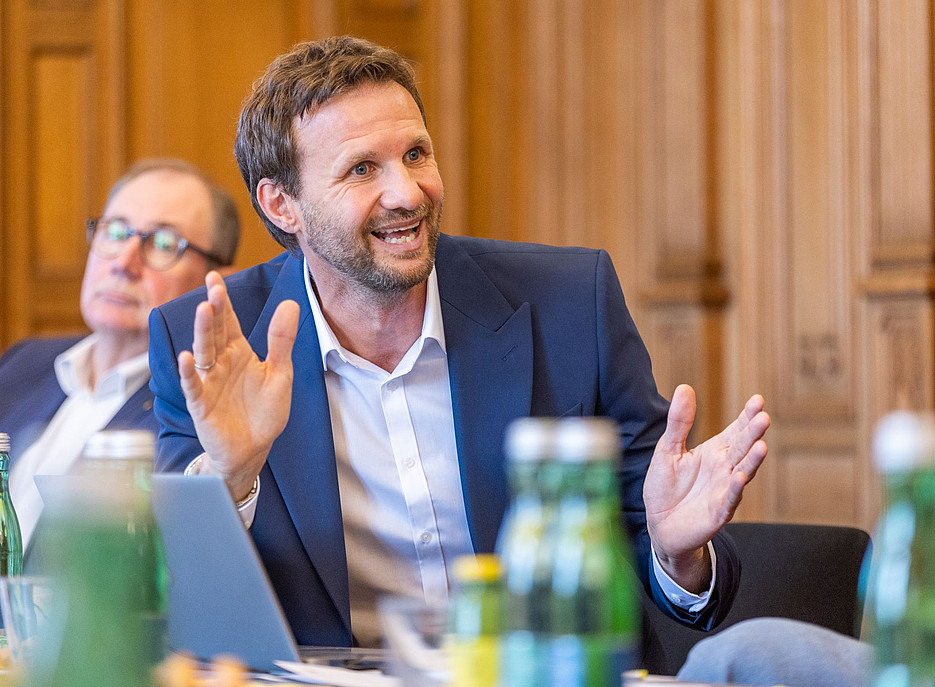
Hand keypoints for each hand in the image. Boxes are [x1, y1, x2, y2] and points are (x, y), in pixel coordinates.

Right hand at [178, 271, 299, 500]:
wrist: (254, 449)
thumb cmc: (264, 412)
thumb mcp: (280, 374)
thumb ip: (281, 341)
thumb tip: (291, 304)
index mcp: (239, 353)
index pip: (228, 321)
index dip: (222, 300)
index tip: (215, 278)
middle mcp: (220, 363)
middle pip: (214, 332)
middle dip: (213, 310)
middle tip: (213, 288)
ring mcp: (209, 383)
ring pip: (203, 353)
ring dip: (202, 332)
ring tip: (204, 310)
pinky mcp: (201, 405)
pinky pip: (193, 386)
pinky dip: (189, 373)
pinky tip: (187, 358)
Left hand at [643, 384, 769, 590]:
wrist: (659, 525)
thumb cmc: (666, 487)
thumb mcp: (667, 450)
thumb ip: (679, 422)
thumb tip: (684, 388)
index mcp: (714, 453)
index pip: (735, 431)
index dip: (746, 416)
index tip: (758, 399)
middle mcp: (724, 470)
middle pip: (742, 448)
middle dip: (753, 434)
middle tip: (764, 417)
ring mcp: (724, 491)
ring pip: (742, 473)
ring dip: (752, 461)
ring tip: (762, 445)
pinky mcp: (717, 513)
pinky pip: (729, 501)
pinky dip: (735, 490)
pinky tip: (739, 478)